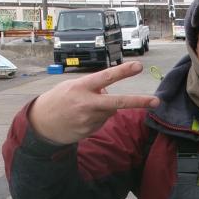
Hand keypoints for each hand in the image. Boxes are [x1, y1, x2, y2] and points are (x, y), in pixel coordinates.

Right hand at [29, 62, 159, 144]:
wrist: (41, 124)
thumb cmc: (59, 100)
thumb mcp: (72, 86)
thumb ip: (93, 87)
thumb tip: (110, 92)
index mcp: (81, 87)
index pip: (106, 77)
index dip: (123, 72)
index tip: (139, 66)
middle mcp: (86, 104)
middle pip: (118, 103)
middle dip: (139, 102)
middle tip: (156, 101)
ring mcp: (88, 120)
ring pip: (110, 112)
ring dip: (104, 108)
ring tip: (84, 108)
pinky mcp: (89, 131)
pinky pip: (102, 121)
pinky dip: (97, 118)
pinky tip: (82, 118)